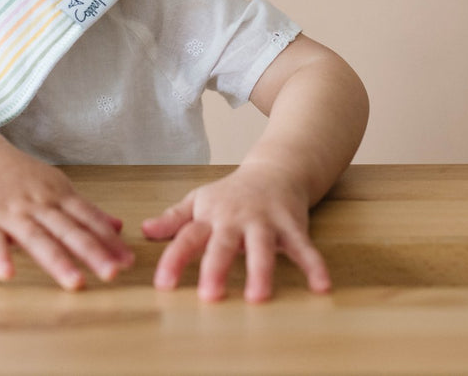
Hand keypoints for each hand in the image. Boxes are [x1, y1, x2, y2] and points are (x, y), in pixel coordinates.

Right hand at [0, 150, 133, 290]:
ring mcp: (11, 213)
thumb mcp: (58, 187)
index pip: (88, 220)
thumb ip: (86, 210)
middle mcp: (39, 205)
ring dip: (57, 261)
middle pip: (68, 231)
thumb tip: (118, 227)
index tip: (128, 260)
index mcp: (59, 197)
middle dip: (92, 252)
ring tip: (75, 283)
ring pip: (37, 238)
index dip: (109, 240)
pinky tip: (7, 274)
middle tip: (113, 273)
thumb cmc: (22, 178)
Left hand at [140, 163, 330, 302]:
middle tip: (209, 296)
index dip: (174, 260)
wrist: (275, 169)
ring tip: (258, 298)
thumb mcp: (200, 200)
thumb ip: (174, 218)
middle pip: (223, 244)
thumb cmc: (233, 192)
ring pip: (262, 247)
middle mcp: (236, 219)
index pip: (187, 238)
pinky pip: (304, 247)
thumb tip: (145, 230)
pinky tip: (322, 286)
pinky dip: (314, 266)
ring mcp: (265, 222)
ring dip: (260, 272)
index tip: (163, 285)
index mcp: (211, 216)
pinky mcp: (292, 225)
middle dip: (216, 268)